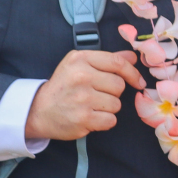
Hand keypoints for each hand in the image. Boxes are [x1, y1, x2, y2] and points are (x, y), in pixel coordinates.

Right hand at [23, 49, 146, 141]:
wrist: (38, 110)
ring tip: (91, 106)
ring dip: (108, 108)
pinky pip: (110, 120)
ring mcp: (82, 98)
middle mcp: (81, 76)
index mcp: (80, 59)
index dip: (132, 73)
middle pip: (119, 85)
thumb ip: (107, 60)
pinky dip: (104, 121)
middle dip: (113, 92)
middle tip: (97, 94)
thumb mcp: (79, 65)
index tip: (138, 81)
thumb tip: (133, 55)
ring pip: (116, 104)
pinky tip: (91, 117)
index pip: (117, 63)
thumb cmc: (63, 86)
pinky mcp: (83, 118)